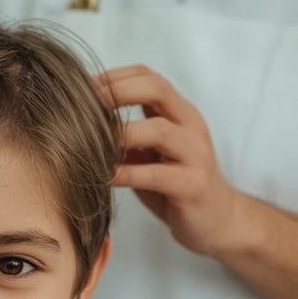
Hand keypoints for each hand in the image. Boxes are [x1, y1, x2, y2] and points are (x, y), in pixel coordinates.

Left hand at [100, 65, 239, 258]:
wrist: (218, 221)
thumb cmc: (175, 186)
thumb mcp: (149, 154)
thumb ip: (127, 135)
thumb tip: (81, 122)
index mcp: (179, 113)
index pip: (148, 77)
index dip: (113, 77)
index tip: (81, 88)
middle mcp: (190, 126)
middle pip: (155, 90)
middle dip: (115, 93)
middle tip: (82, 106)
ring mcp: (195, 154)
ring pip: (158, 130)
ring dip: (120, 134)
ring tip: (90, 142)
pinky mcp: (193, 185)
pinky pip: (156, 174)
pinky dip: (127, 173)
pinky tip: (105, 176)